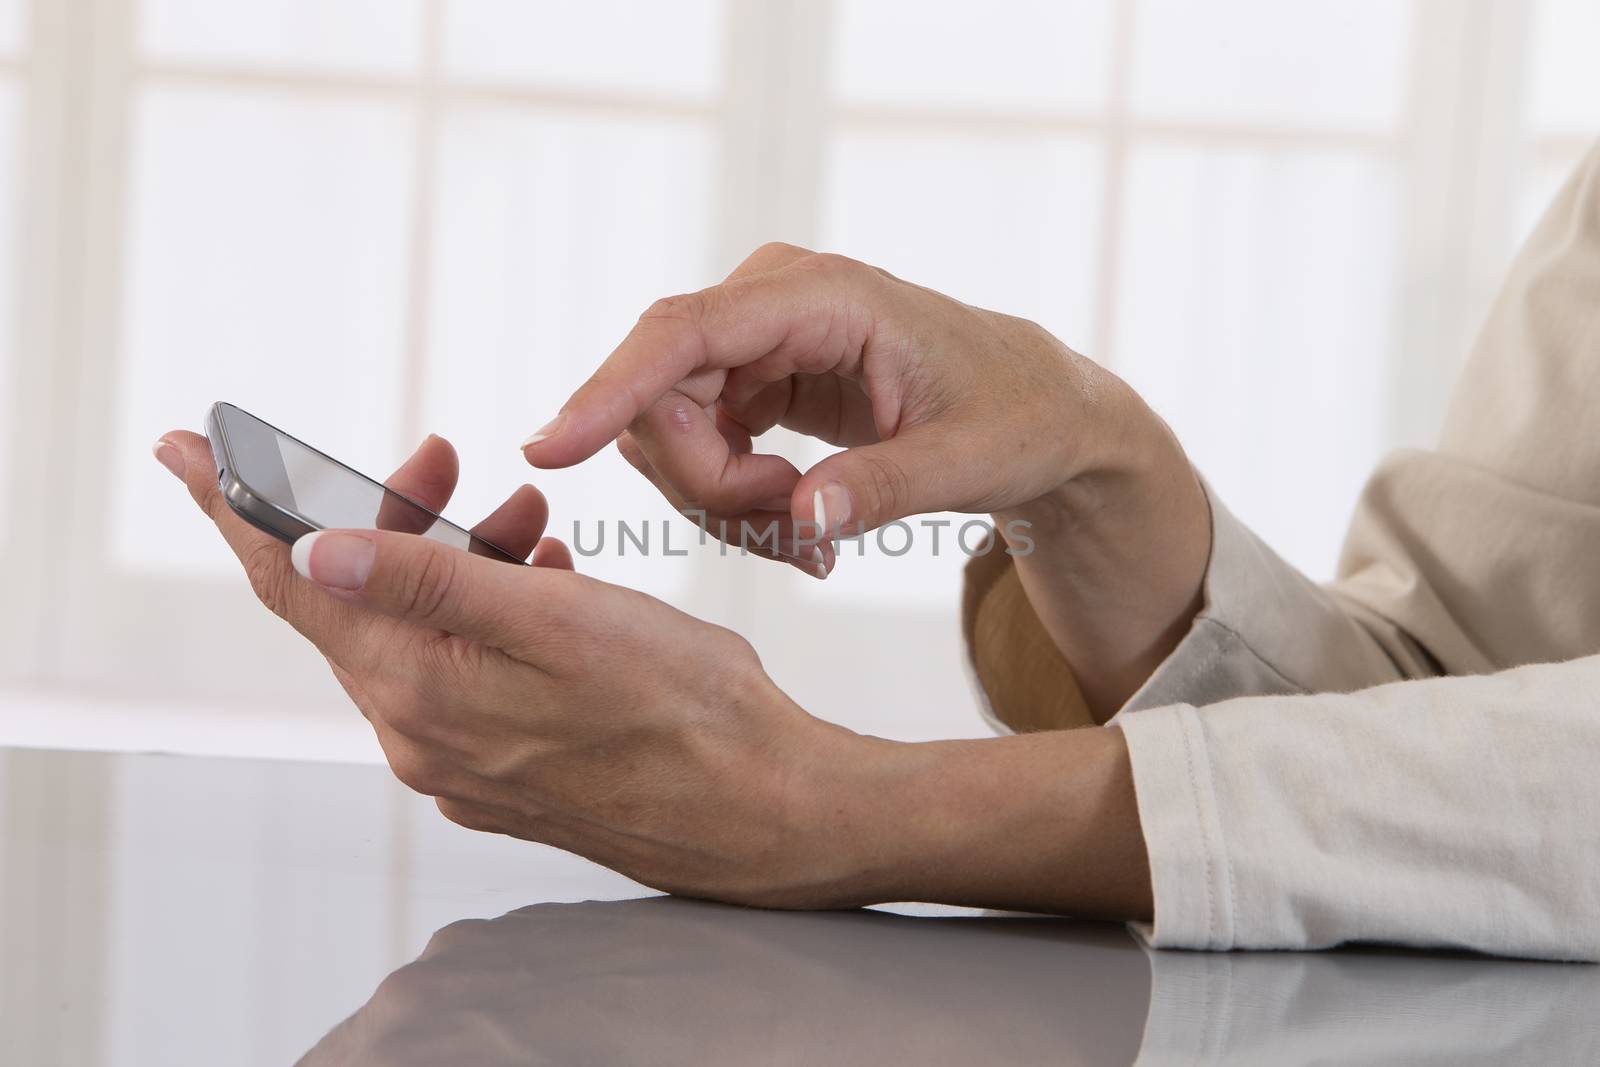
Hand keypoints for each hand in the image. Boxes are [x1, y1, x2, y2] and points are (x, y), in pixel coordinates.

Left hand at [152, 430, 880, 904]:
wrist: (760, 806)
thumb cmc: (679, 710)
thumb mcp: (553, 620)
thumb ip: (426, 583)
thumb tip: (309, 549)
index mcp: (419, 691)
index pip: (295, 584)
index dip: (236, 509)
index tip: (184, 452)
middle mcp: (423, 734)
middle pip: (362, 599)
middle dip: (395, 514)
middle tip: (443, 457)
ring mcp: (463, 758)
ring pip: (423, 629)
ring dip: (459, 559)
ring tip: (529, 521)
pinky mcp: (505, 766)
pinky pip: (464, 668)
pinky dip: (490, 610)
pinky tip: (544, 580)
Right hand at [521, 243, 1210, 714]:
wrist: (1032, 404)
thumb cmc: (1013, 416)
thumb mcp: (970, 462)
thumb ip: (886, 488)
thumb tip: (804, 518)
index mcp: (824, 296)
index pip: (684, 333)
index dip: (610, 389)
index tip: (550, 450)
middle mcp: (770, 303)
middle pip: (664, 401)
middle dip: (713, 490)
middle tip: (800, 538)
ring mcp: (752, 341)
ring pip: (672, 434)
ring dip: (728, 505)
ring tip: (817, 539)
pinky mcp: (750, 378)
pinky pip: (699, 448)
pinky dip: (738, 504)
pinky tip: (805, 532)